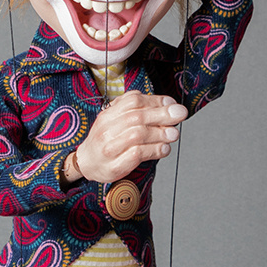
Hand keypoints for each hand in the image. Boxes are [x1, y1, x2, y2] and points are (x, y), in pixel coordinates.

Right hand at [65, 91, 187, 184]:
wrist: (86, 162)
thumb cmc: (106, 139)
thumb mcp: (115, 119)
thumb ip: (136, 110)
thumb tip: (166, 105)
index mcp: (108, 114)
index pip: (133, 101)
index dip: (155, 101)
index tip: (172, 104)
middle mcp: (107, 129)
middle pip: (137, 117)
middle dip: (162, 115)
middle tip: (180, 115)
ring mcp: (109, 148)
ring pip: (138, 135)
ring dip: (160, 133)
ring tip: (174, 134)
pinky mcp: (114, 165)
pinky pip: (137, 155)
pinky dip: (154, 150)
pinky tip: (164, 149)